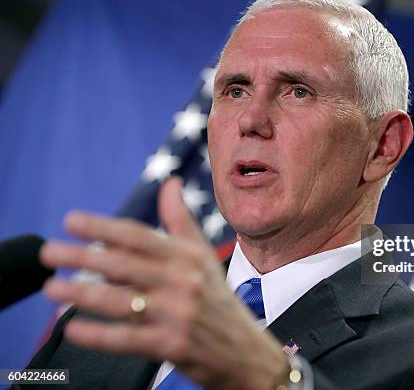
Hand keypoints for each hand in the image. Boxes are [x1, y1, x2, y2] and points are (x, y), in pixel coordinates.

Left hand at [41, 176, 289, 389]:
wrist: (245, 350)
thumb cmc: (217, 299)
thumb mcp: (203, 257)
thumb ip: (181, 220)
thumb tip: (170, 182)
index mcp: (188, 257)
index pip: (139, 236)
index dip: (103, 227)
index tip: (71, 221)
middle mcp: (183, 282)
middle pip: (123, 265)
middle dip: (81, 258)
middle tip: (49, 252)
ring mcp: (178, 314)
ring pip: (120, 301)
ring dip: (80, 295)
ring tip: (51, 289)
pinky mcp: (172, 346)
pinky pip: (127, 339)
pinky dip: (98, 335)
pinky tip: (74, 330)